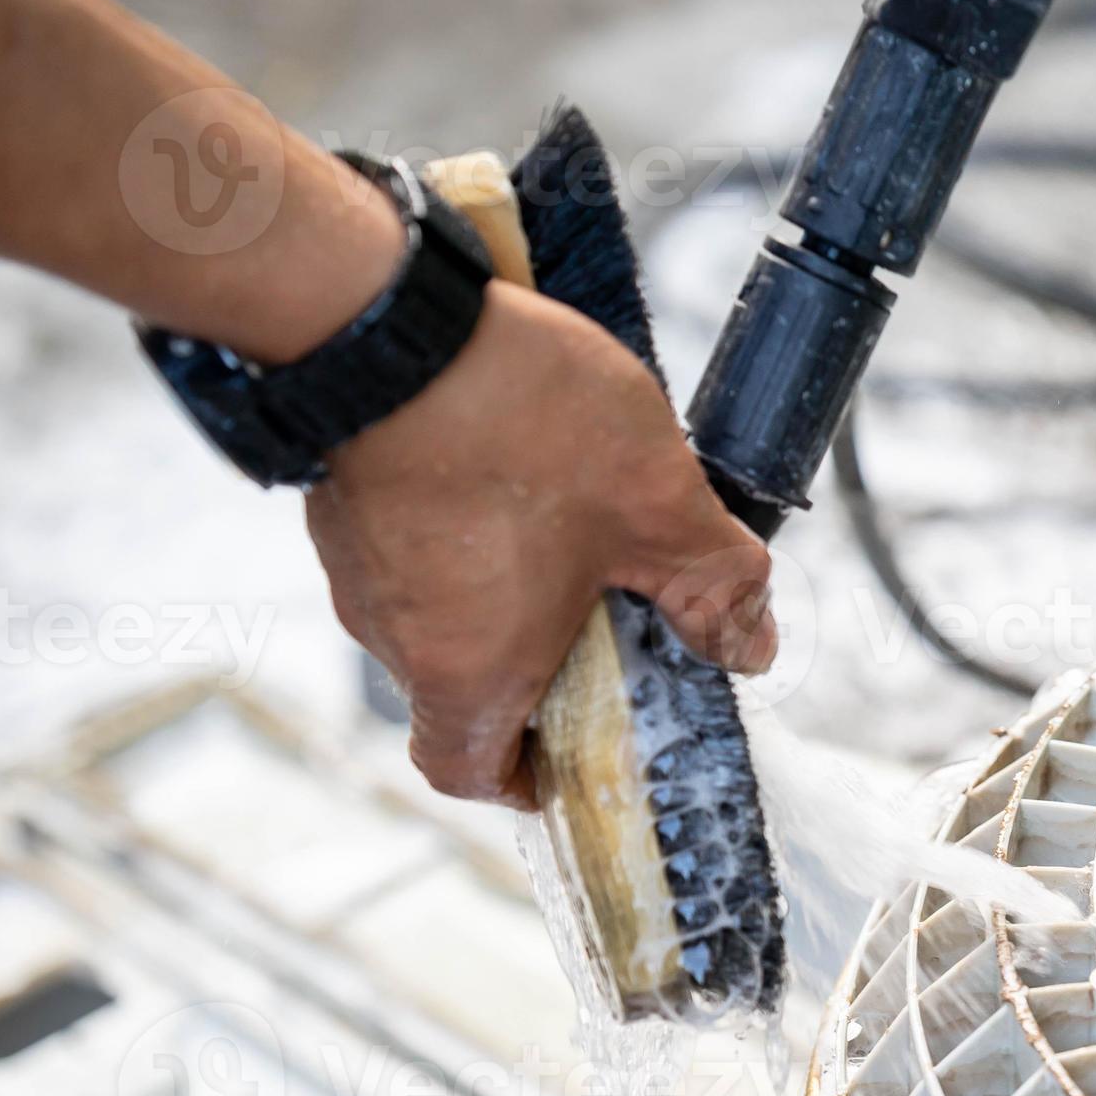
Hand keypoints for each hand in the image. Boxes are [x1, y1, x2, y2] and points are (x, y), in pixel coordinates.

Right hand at [305, 283, 778, 806]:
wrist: (385, 317)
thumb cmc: (519, 426)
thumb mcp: (659, 511)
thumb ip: (715, 587)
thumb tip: (750, 648)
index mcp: (466, 670)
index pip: (469, 770)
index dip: (523, 777)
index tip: (571, 754)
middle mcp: (394, 636)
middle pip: (466, 687)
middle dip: (547, 664)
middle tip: (617, 617)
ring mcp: (358, 566)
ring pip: (443, 611)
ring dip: (513, 590)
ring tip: (584, 529)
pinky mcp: (345, 501)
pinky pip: (416, 548)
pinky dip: (472, 536)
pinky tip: (528, 475)